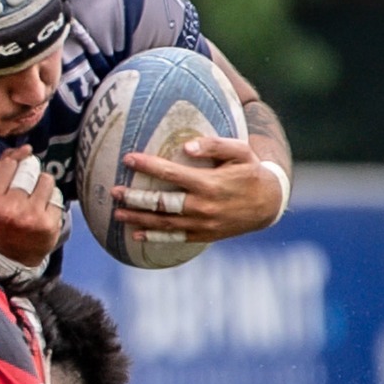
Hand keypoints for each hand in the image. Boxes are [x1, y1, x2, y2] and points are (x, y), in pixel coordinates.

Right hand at [0, 146, 66, 266]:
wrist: (12, 257)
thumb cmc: (2, 222)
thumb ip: (1, 171)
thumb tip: (24, 148)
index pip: (8, 165)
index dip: (17, 158)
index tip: (22, 160)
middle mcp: (10, 208)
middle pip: (29, 171)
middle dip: (31, 172)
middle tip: (28, 185)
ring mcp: (31, 216)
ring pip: (46, 180)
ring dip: (44, 185)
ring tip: (37, 198)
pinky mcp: (49, 223)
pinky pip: (57, 197)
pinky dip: (52, 200)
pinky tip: (45, 210)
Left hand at [113, 136, 286, 244]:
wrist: (269, 203)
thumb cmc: (251, 171)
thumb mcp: (240, 151)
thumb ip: (214, 145)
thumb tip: (186, 146)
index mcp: (209, 183)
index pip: (170, 173)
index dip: (147, 166)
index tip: (128, 159)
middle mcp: (203, 206)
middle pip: (161, 203)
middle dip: (135, 197)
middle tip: (114, 191)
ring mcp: (202, 224)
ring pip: (163, 223)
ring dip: (138, 218)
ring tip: (116, 213)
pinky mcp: (203, 235)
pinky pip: (174, 238)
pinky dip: (154, 236)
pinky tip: (136, 233)